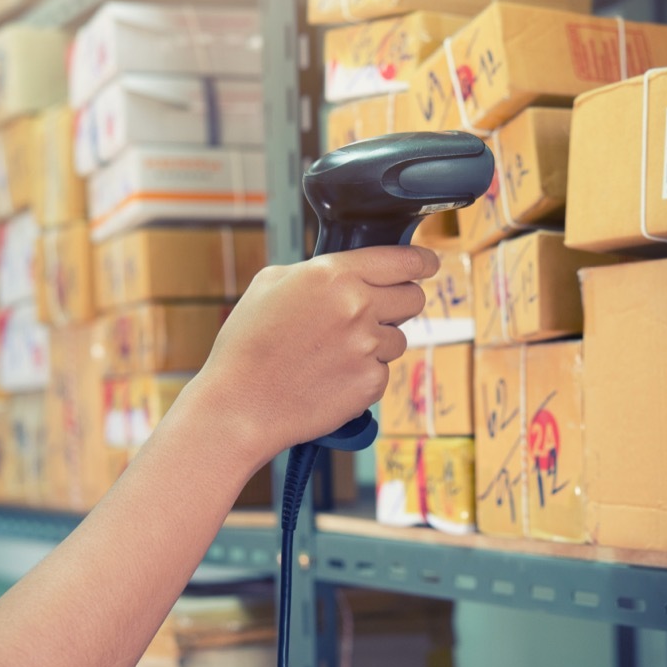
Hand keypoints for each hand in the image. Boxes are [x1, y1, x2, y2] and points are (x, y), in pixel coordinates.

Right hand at [182, 245, 439, 467]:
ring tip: (335, 353)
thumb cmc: (247, 343)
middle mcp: (358, 307)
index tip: (428, 265)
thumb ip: (318, 271)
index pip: (402, 262)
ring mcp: (368, 347)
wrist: (239, 405)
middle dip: (401, 303)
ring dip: (378, 343)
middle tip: (379, 312)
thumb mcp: (271, 283)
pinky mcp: (371, 384)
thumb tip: (348, 272)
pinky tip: (330, 378)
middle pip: (414, 299)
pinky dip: (364, 374)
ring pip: (399, 338)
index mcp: (334, 275)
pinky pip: (382, 371)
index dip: (421, 262)